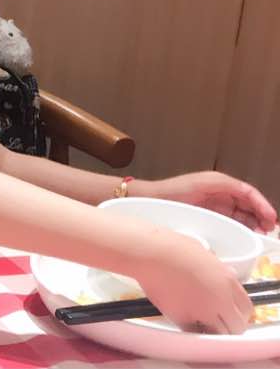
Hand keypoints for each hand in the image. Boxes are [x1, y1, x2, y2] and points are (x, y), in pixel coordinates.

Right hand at [136, 229, 253, 333]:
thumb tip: (226, 273)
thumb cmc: (173, 246)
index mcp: (228, 281)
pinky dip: (191, 328)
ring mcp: (203, 311)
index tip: (231, 313)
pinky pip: (193, 330)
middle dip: (229, 325)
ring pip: (218, 333)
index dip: (239, 313)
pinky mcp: (182, 317)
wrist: (150, 253)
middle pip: (237, 326)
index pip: (246, 308)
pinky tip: (185, 320)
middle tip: (217, 321)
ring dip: (212, 330)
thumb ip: (219, 268)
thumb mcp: (204, 252)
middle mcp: (220, 299)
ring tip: (201, 322)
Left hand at [137, 171, 276, 232]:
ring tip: (260, 235)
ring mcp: (215, 204)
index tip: (271, 219)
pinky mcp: (209, 215)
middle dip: (261, 215)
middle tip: (269, 231)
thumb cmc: (173, 191)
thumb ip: (226, 186)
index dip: (262, 205)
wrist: (149, 201)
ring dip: (253, 223)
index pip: (248, 192)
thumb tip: (249, 195)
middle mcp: (220, 192)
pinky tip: (245, 235)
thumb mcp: (203, 184)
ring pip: (241, 214)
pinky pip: (230, 220)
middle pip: (248, 204)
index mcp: (220, 183)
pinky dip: (240, 227)